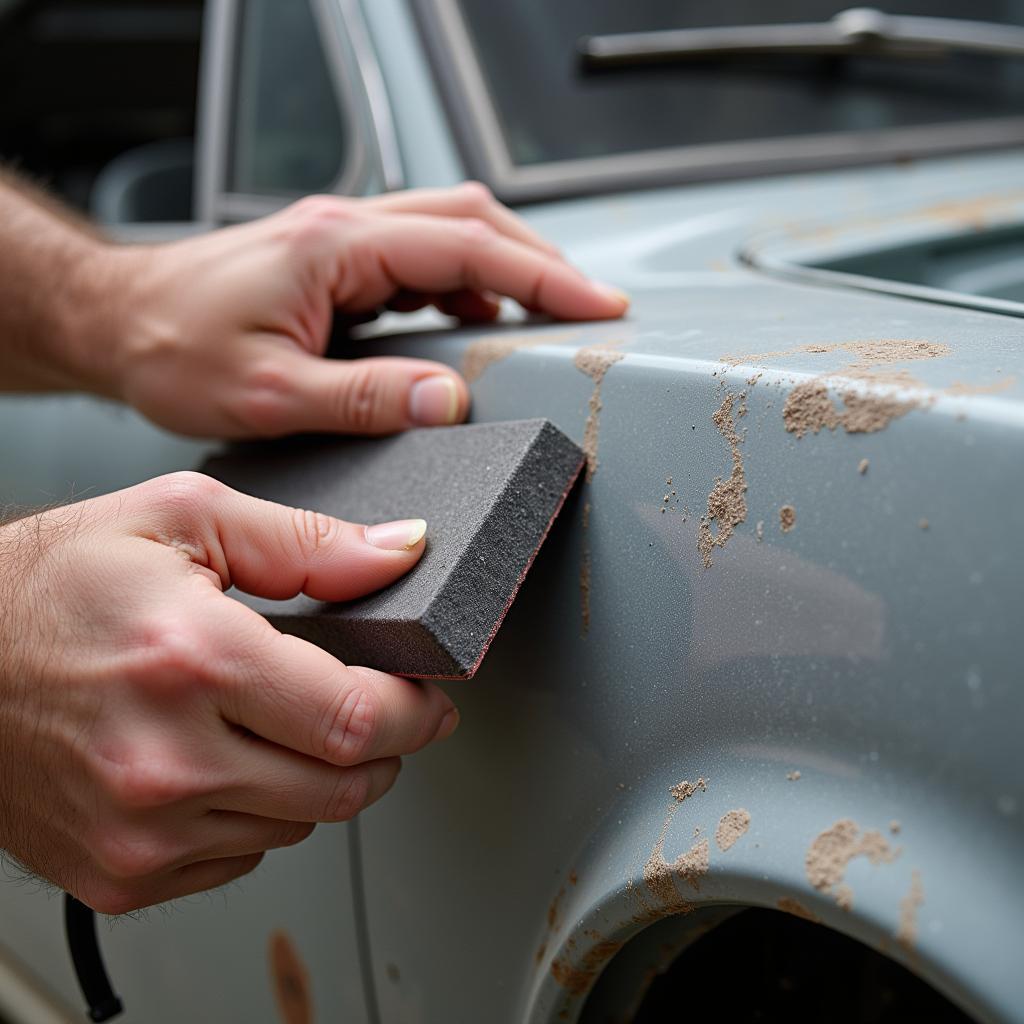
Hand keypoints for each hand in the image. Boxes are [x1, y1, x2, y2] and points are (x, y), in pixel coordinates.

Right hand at [0, 472, 456, 912]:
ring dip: (320, 777)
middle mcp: (167, 761)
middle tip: (378, 708)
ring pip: (300, 826)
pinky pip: (242, 858)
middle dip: (386, 748)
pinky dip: (261, 812)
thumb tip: (399, 551)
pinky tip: (230, 760)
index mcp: (192, 660)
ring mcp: (142, 831)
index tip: (428, 696)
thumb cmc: (50, 585)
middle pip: (345, 786)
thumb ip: (305, 540)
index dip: (415, 710)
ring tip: (286, 722)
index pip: (356, 718)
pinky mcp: (121, 874)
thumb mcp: (181, 519)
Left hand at [99, 183, 627, 438]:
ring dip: (507, 266)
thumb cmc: (176, 347)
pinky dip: (465, 281)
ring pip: (450, 231)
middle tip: (590, 308)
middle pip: (472, 220)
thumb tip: (448, 399)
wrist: (119, 321)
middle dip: (541, 262)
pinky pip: (421, 257)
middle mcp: (346, 229)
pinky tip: (478, 318)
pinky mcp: (336, 262)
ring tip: (549, 315)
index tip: (597, 306)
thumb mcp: (268, 392)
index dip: (543, 278)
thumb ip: (363, 396)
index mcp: (338, 246)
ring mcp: (342, 240)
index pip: (468, 247)